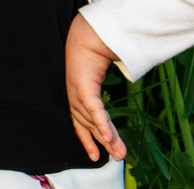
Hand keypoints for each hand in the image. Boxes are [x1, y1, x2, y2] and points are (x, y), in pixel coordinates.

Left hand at [65, 13, 126, 161]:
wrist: (84, 35)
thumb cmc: (88, 54)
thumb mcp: (96, 77)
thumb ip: (103, 89)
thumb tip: (117, 96)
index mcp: (75, 96)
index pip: (80, 123)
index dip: (87, 140)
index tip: (94, 156)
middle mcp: (74, 98)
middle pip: (91, 124)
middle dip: (106, 143)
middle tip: (119, 158)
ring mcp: (76, 93)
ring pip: (95, 120)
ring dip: (109, 138)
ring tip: (120, 153)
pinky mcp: (82, 86)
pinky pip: (94, 109)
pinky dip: (101, 123)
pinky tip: (108, 136)